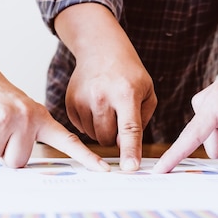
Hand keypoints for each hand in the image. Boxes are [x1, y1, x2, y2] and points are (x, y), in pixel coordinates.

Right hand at [0, 49, 109, 170]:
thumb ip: (30, 135)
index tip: (105, 170)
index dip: (86, 158)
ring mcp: (7, 117)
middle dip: (3, 151)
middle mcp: (28, 117)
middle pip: (17, 161)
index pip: (68, 141)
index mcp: (41, 118)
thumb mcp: (23, 112)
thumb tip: (21, 163)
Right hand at [66, 48, 156, 170]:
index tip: (129, 168)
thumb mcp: (147, 92)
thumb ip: (141, 123)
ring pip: (93, 137)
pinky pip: (81, 129)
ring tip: (107, 107)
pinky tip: (95, 106)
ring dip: (102, 130)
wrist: (100, 49)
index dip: (130, 150)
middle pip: (107, 138)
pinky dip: (90, 124)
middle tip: (120, 117)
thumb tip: (124, 148)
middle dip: (115, 137)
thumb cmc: (128, 74)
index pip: (129, 129)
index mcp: (126, 94)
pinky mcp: (70, 102)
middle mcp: (101, 97)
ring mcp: (82, 99)